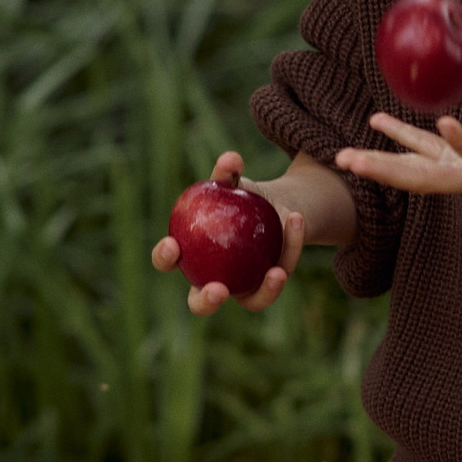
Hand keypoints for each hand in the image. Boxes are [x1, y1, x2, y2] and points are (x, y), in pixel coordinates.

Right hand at [149, 151, 305, 314]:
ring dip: (264, 292)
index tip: (173, 244)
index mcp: (189, 256)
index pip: (168, 261)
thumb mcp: (234, 183)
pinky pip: (281, 273)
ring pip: (250, 302)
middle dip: (206, 301)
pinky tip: (296, 224)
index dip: (164, 257)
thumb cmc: (241, 197)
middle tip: (218, 289)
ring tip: (277, 273)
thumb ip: (228, 172)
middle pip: (201, 303)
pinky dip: (290, 250)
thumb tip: (231, 158)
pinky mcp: (272, 284)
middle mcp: (211, 280)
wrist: (275, 208)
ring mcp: (243, 288)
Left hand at [334, 56, 461, 226]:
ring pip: (414, 173)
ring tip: (343, 155)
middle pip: (424, 180)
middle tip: (350, 162)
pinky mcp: (458, 171)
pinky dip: (398, 144)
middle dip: (386, 172)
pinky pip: (421, 158)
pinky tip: (376, 125)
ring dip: (379, 164)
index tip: (444, 123)